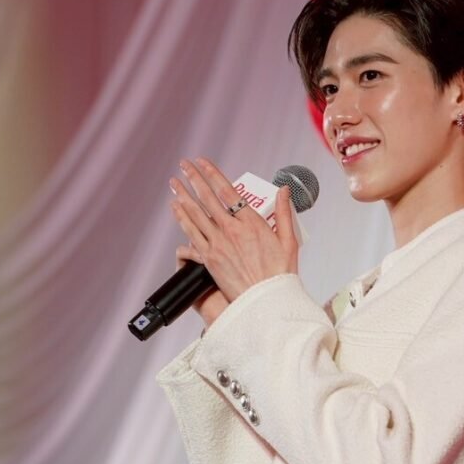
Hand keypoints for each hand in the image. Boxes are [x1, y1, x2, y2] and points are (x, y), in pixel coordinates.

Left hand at [168, 158, 298, 326]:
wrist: (267, 301)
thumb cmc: (280, 274)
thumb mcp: (289, 239)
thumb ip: (284, 211)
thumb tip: (285, 190)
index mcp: (252, 222)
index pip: (228, 190)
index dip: (212, 173)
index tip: (203, 162)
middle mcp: (232, 230)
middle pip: (207, 197)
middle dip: (193, 178)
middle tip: (184, 165)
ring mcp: (218, 244)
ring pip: (196, 213)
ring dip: (183, 195)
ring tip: (174, 182)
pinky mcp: (209, 258)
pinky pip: (191, 233)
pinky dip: (182, 218)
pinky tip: (175, 207)